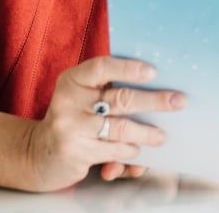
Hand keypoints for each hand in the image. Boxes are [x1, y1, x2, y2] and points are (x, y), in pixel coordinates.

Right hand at [23, 56, 186, 190]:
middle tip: (179, 101)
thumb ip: (105, 85)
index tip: (153, 72)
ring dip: (147, 132)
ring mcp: (70, 126)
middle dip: (154, 101)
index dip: (128, 69)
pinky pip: (113, 149)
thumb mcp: (80, 94)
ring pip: (121, 127)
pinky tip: (138, 150)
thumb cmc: (73, 117)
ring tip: (163, 135)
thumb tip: (153, 80)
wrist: (38, 152)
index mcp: (73, 79)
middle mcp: (69, 100)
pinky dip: (130, 150)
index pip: (102, 67)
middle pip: (120, 98)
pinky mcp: (75, 151)